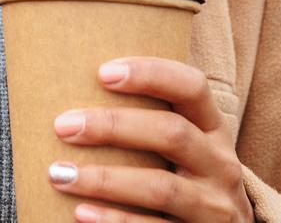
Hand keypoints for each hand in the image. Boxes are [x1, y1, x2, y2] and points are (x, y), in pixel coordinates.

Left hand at [46, 57, 251, 221]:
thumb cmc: (191, 178)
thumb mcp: (189, 147)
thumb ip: (153, 123)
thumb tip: (82, 98)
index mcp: (213, 130)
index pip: (192, 87)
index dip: (151, 74)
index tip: (103, 72)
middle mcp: (219, 164)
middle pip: (172, 134)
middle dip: (114, 126)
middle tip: (64, 126)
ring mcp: (212, 205)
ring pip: (160, 187)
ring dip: (105, 180)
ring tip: (61, 174)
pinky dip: (115, 220)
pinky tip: (81, 213)